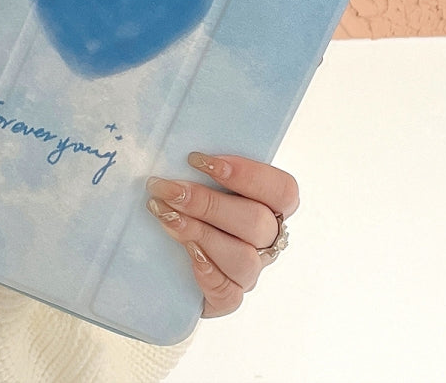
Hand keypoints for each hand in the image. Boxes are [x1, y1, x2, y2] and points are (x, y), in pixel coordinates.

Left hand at [145, 153, 298, 317]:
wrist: (163, 256)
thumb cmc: (185, 204)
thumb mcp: (197, 179)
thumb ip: (202, 167)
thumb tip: (176, 147)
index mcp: (267, 205)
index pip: (282, 189)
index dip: (246, 172)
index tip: (197, 159)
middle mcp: (264, 240)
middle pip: (256, 222)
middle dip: (206, 202)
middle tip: (166, 188)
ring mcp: (248, 271)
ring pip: (244, 258)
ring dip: (199, 232)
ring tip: (164, 216)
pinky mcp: (227, 297)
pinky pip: (229, 294)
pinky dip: (207, 272)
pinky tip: (186, 254)